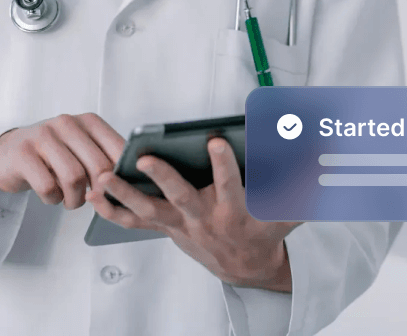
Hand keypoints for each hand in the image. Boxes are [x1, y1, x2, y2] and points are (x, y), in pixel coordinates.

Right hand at [0, 113, 123, 208]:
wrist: (6, 154)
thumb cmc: (52, 156)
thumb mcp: (81, 150)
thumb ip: (105, 159)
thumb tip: (133, 185)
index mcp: (88, 121)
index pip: (119, 150)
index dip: (122, 178)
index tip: (116, 193)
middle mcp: (67, 123)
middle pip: (99, 166)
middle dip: (99, 193)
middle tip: (92, 201)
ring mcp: (43, 135)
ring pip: (74, 178)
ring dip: (75, 199)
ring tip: (71, 201)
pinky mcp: (23, 153)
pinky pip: (47, 186)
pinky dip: (52, 199)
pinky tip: (50, 195)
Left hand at [85, 137, 301, 290]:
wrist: (244, 265)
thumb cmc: (263, 229)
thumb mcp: (287, 208)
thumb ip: (298, 179)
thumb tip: (313, 147)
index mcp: (233, 210)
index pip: (230, 184)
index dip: (223, 164)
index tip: (214, 141)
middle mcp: (203, 218)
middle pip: (180, 197)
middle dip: (162, 178)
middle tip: (144, 158)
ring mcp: (179, 225)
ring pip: (148, 212)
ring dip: (125, 194)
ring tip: (104, 175)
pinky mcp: (164, 228)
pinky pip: (132, 222)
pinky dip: (111, 211)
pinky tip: (93, 195)